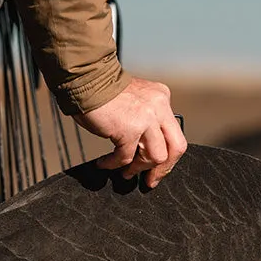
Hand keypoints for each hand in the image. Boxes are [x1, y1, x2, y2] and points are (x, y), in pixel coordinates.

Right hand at [73, 77, 187, 186]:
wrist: (85, 79)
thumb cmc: (103, 93)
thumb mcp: (135, 103)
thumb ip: (147, 121)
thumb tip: (144, 152)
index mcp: (162, 100)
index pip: (175, 135)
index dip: (168, 157)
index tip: (157, 170)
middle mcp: (159, 107)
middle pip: (176, 147)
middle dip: (163, 169)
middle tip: (149, 181)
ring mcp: (146, 118)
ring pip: (155, 156)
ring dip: (138, 168)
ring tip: (123, 172)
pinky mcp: (130, 128)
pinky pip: (126, 157)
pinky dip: (114, 164)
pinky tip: (104, 163)